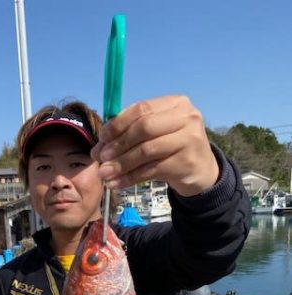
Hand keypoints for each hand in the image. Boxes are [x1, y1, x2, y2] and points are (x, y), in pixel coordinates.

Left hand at [91, 95, 219, 196]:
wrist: (202, 171)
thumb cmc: (173, 148)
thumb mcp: (157, 132)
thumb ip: (132, 131)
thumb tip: (100, 145)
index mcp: (175, 103)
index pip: (142, 108)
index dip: (118, 123)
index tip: (102, 137)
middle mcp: (186, 118)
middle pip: (144, 127)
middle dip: (119, 143)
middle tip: (101, 157)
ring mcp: (188, 140)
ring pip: (146, 151)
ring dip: (121, 163)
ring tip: (104, 173)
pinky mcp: (185, 163)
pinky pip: (151, 170)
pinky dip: (130, 178)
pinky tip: (116, 183)